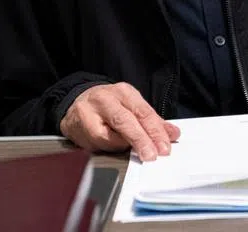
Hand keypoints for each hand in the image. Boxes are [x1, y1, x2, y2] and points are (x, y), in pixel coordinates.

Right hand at [59, 83, 180, 161]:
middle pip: (125, 121)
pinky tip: (113, 150)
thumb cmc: (110, 107)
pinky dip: (108, 149)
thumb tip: (172, 134)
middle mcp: (105, 99)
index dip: (155, 130)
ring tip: (135, 154)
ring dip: (124, 148)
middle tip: (152, 155)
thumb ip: (152, 121)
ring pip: (109, 136)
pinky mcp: (74, 127)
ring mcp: (88, 113)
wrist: (76, 104)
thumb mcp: (132, 107)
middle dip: (141, 140)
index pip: (143, 111)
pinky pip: (96, 144)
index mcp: (124, 92)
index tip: (165, 146)